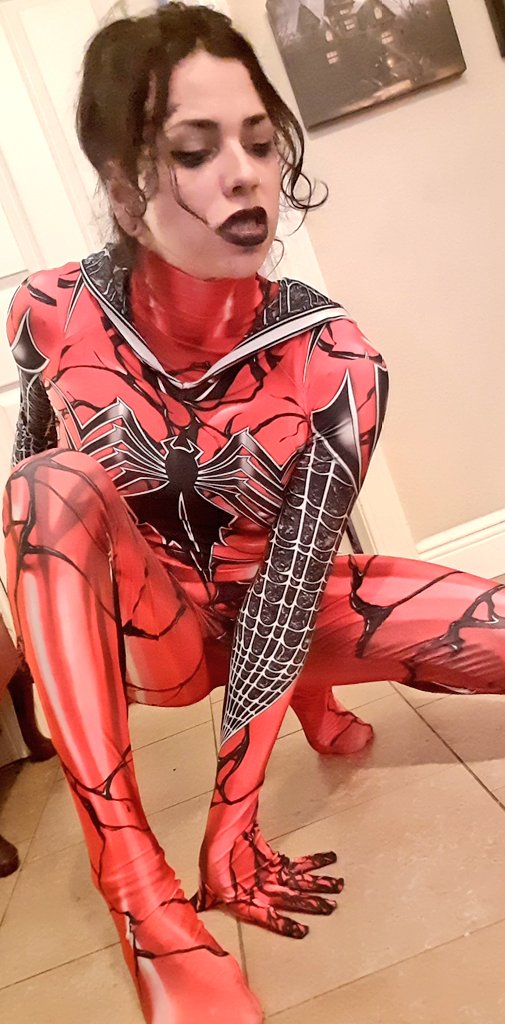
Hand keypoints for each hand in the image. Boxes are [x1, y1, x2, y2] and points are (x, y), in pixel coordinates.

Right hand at [192, 820, 342, 938]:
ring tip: (338, 886)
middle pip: (291, 899)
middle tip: (331, 906)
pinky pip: (299, 864)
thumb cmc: (213, 855)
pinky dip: (315, 862)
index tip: (302, 931)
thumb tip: (195, 908)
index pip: (268, 916)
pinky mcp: (278, 861)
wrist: (221, 829)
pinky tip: (329, 859)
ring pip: (299, 884)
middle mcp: (262, 890)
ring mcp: (272, 876)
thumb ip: (207, 895)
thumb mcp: (208, 879)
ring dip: (318, 885)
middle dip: (311, 904)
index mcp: (245, 899)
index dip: (284, 924)